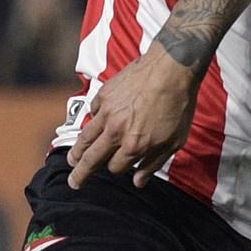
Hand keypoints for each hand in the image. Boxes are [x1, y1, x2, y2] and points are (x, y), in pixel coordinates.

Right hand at [66, 42, 201, 189]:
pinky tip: (93, 124)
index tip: (119, 167)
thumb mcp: (174, 141)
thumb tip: (139, 182)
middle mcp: (116, 132)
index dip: (118, 169)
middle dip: (81, 174)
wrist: (172, 68)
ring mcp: (107, 112)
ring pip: (85, 138)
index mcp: (134, 146)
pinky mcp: (104, 94)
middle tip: (74, 182)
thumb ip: (154, 163)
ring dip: (77, 151)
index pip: (116, 167)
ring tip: (72, 160)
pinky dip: (92, 120)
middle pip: (92, 159)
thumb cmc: (179, 105)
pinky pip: (92, 112)